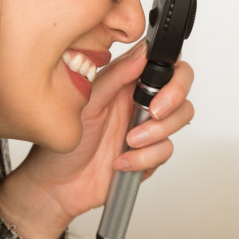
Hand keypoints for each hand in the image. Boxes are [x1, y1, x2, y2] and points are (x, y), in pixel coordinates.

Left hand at [0, 40, 194, 238]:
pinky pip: (165, 151)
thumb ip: (116, 75)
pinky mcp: (149, 155)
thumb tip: (142, 52)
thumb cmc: (62, 143)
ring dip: (155, 133)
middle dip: (173, 100)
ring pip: (180, 119)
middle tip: (154, 112)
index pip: (165, 66)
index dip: (173, 73)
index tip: (158, 86)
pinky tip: (120, 160)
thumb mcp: (87, 102)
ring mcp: (147, 129)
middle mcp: (139, 103)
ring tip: (128, 140)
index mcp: (126, 83)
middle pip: (182, 90)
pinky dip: (143, 158)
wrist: (57, 185)